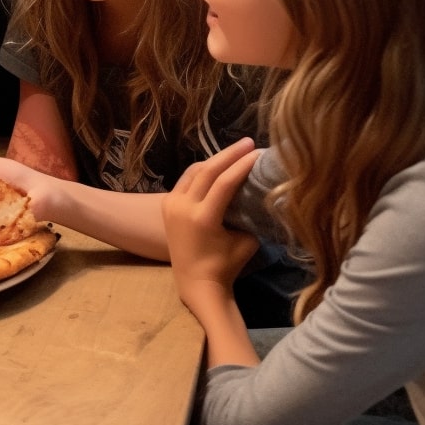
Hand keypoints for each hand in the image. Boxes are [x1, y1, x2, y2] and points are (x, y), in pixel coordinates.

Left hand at [163, 138, 261, 297]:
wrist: (195, 282)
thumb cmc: (226, 266)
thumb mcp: (246, 241)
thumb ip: (249, 214)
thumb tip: (256, 193)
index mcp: (202, 218)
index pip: (224, 182)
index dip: (242, 165)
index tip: (258, 152)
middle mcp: (183, 207)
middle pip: (207, 170)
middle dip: (229, 154)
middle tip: (249, 142)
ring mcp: (171, 205)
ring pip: (194, 172)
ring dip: (215, 160)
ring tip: (235, 151)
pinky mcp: (167, 205)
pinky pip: (186, 180)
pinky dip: (202, 171)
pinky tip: (216, 165)